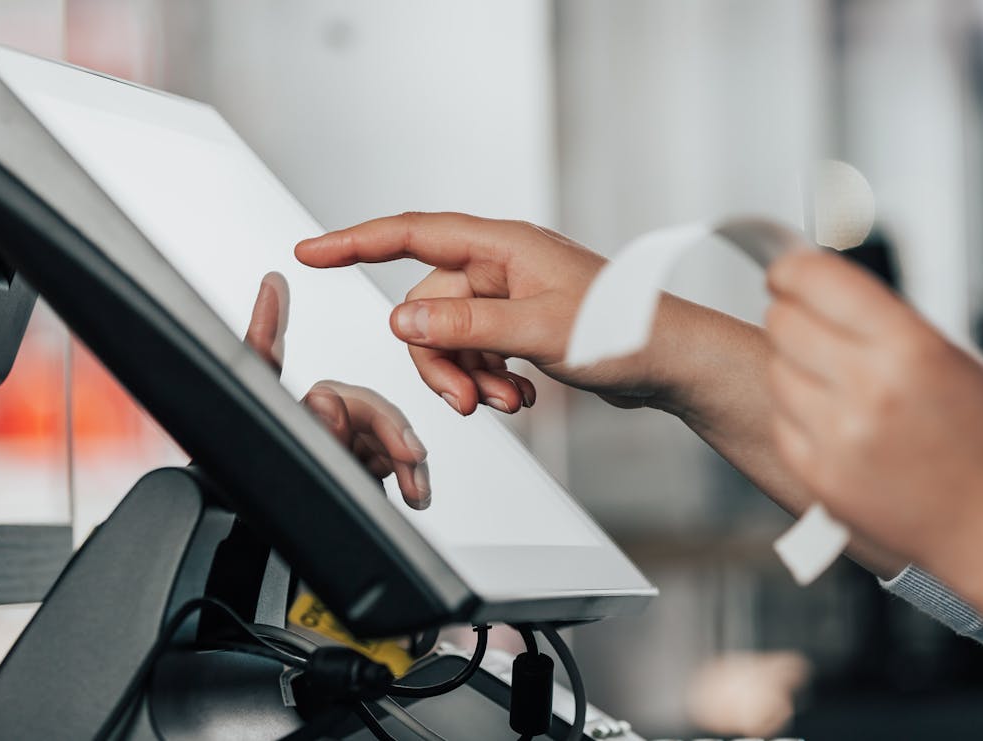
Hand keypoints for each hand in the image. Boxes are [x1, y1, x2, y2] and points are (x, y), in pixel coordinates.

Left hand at [244, 272, 430, 508]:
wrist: (269, 573)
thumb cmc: (268, 519)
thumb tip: (316, 372)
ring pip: (380, 435)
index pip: (269, 360)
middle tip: (407, 455)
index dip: (267, 322)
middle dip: (388, 428)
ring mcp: (334, 449)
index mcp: (278, 417)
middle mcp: (306, 425)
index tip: (271, 286)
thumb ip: (304, 423)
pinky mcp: (357, 472)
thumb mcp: (289, 465)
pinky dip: (407, 477)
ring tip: (414, 486)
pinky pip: (389, 464)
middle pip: (358, 405)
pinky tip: (414, 492)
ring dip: (405, 458)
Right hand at [295, 212, 688, 414]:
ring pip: (451, 336)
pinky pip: (477, 352)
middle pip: (429, 306)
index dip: (355, 242)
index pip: (411, 235)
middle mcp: (502, 265)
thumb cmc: (626, 331)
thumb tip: (403, 322)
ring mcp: (511, 297)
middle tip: (465, 398)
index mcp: (503, 246)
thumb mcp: (537, 332)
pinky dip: (487, 379)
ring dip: (466, 375)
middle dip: (439, 358)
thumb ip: (467, 327)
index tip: (311, 252)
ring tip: (504, 401)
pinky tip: (518, 398)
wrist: (672, 363)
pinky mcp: (522, 326)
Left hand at [760, 250, 982, 576]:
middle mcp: (869, 389)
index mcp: (910, 348)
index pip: (816, 280)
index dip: (792, 270)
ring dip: (795, 366)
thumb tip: (821, 289)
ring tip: (837, 381)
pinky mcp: (820, 477)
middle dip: (792, 316)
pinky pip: (782, 421)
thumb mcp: (953, 359)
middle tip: (810, 324)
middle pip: (784, 322)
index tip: (786, 272)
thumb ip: (883, 324)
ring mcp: (838, 437)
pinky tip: (837, 421)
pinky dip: (799, 414)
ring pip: (776, 370)